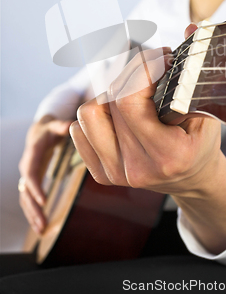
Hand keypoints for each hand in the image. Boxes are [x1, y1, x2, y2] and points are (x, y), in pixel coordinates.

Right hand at [18, 116, 71, 233]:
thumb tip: (71, 124)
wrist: (37, 133)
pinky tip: (40, 227)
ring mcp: (27, 177)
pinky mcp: (30, 184)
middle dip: (33, 209)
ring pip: (25, 200)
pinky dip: (33, 214)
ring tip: (41, 231)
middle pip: (26, 191)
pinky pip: (28, 201)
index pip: (31, 173)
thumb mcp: (55, 125)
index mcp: (32, 155)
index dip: (35, 187)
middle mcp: (26, 168)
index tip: (43, 201)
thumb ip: (62, 126)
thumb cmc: (49, 130)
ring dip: (32, 215)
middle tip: (42, 224)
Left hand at [70, 24, 225, 253]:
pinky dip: (98, 114)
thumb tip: (191, 27)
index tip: (163, 57)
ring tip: (136, 93)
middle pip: (111, 100)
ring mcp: (115, 174)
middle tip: (155, 66)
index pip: (130, 100)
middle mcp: (137, 168)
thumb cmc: (201, 142)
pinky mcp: (101, 175)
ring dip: (111, 95)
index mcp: (168, 155)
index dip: (143, 68)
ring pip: (88, 113)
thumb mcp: (208, 110)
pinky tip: (121, 114)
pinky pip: (79, 129)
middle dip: (133, 73)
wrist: (192, 179)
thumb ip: (196, 69)